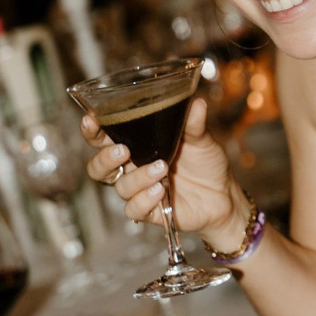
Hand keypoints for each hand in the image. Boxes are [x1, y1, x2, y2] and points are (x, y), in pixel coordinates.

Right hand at [81, 98, 244, 238]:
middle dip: (104, 159)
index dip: (92, 130)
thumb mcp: (201, 139)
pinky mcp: (150, 211)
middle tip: (123, 150)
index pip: (104, 137)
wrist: (224, 195)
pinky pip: (134, 209)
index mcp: (137, 145)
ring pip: (120, 187)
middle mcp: (133, 168)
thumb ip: (194, 123)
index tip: (91, 120)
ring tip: (162, 168)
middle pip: (99, 167)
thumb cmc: (205, 162)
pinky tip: (161, 191)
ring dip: (138, 177)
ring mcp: (140, 190)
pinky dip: (144, 199)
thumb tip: (197, 104)